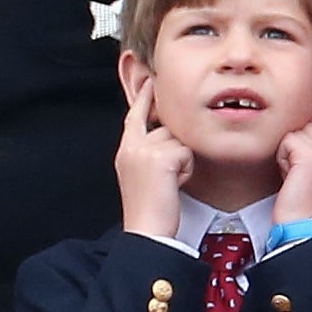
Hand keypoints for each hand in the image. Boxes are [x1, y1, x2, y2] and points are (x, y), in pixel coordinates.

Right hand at [114, 76, 194, 238]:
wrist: (146, 230)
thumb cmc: (149, 209)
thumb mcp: (142, 174)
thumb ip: (149, 152)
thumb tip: (167, 136)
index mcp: (125, 150)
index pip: (135, 116)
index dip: (143, 98)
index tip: (149, 81)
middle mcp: (131, 145)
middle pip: (165, 128)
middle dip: (174, 148)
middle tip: (167, 177)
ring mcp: (144, 150)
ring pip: (178, 140)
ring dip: (182, 161)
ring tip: (170, 183)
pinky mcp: (160, 157)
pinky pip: (186, 152)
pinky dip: (187, 170)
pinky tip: (175, 185)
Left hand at [275, 70, 311, 225]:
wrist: (303, 225)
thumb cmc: (298, 205)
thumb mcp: (310, 174)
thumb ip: (309, 152)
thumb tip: (298, 132)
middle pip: (306, 125)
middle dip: (292, 143)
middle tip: (294, 173)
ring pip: (294, 132)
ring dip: (285, 152)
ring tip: (291, 176)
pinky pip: (287, 141)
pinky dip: (282, 157)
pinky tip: (288, 175)